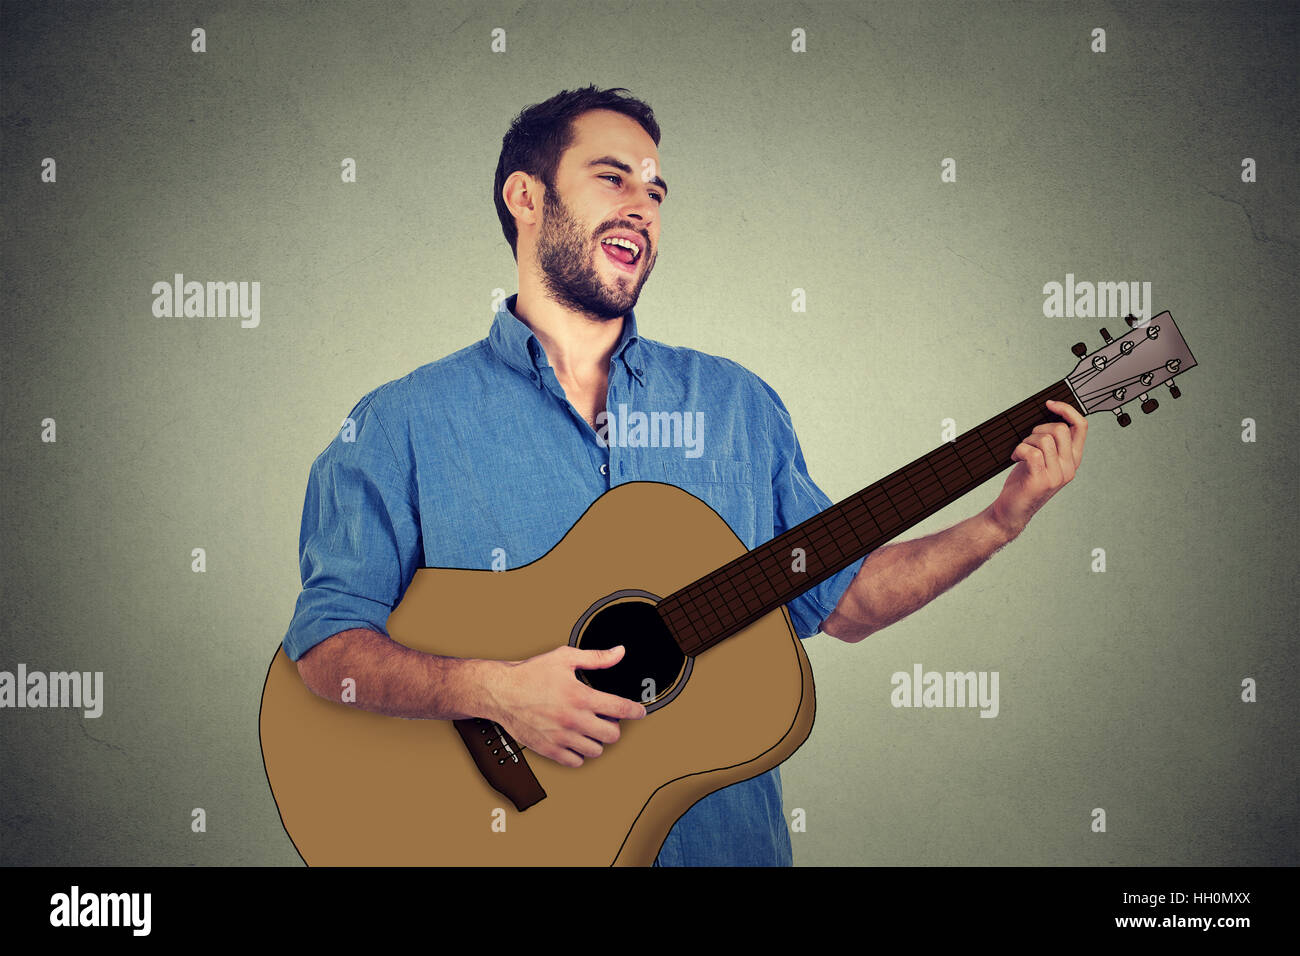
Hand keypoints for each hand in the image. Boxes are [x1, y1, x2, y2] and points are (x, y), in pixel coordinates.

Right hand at [483, 644, 646, 767]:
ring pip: (596, 750)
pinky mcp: (549, 749)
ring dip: (598, 740)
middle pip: (612, 734)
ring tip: (590, 728)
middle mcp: (573, 720)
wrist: (501, 692)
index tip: (639, 712)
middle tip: (607, 717)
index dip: (635, 711)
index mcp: (580, 697)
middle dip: (614, 725)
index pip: (620, 709)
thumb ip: (596, 658)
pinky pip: (576, 761)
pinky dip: (580, 753)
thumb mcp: (565, 658)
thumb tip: (618, 653)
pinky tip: (576, 739)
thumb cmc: (529, 675)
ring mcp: (561, 737)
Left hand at [987, 399, 1087, 539]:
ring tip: (1020, 453)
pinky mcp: (1041, 480)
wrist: (1011, 511)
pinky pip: (1032, 452)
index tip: (1050, 403)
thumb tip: (1049, 415)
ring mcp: (1056, 475)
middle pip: (1060, 429)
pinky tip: (1014, 458)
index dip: (1067, 410)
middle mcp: (1069, 467)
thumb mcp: (1044, 460)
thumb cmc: (1024, 483)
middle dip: (1038, 429)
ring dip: (1026, 441)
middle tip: (1027, 441)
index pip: (1081, 426)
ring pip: (1044, 439)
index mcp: (1073, 460)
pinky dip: (1019, 450)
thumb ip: (1052, 443)